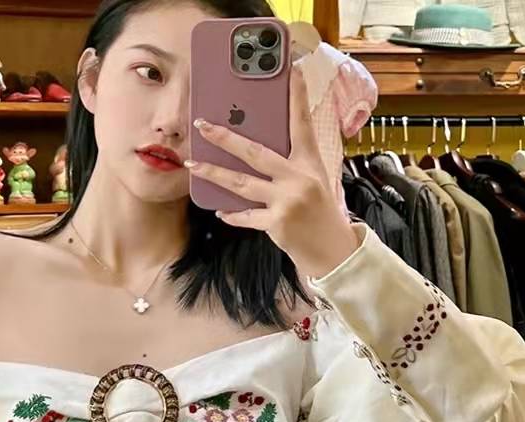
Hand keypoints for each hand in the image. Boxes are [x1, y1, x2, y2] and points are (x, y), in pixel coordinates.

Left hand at [185, 63, 357, 278]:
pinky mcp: (276, 224)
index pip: (302, 123)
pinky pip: (245, 216)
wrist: (332, 249)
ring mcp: (286, 200)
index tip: (292, 70)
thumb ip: (289, 164)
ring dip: (214, 173)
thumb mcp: (313, 180)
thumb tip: (253, 151)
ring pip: (241, 183)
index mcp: (309, 162)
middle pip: (255, 152)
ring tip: (192, 165)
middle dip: (225, 138)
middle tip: (202, 126)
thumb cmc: (319, 211)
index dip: (297, 97)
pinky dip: (231, 213)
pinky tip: (219, 209)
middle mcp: (298, 178)